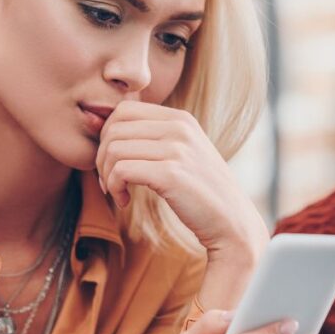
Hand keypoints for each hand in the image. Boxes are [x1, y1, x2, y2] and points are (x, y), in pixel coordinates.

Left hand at [96, 101, 266, 260]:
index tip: (113, 163)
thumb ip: (155, 138)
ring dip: (106, 175)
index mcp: (181, 118)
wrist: (233, 223)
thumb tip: (106, 129)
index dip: (107, 136)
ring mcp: (177, 149)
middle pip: (114, 128)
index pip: (124, 110)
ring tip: (117, 192)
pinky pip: (121, 171)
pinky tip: (124, 201)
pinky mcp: (171, 174)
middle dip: (101, 157)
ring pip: (113, 149)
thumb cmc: (201, 192)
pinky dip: (114, 187)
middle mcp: (180, 127)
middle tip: (109, 181)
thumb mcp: (183, 153)